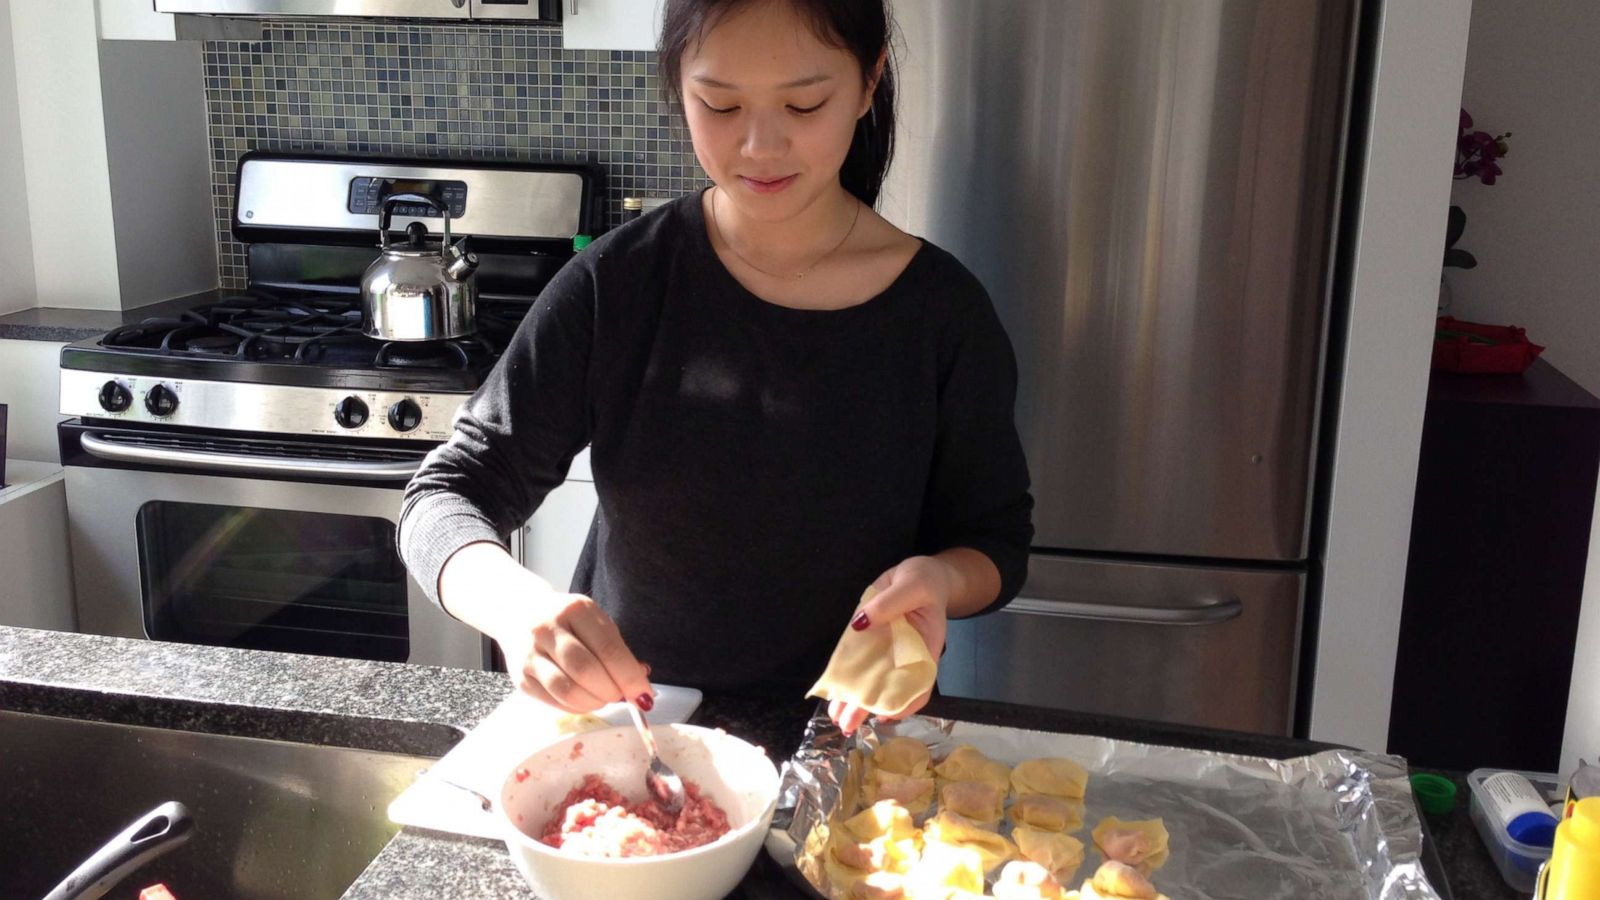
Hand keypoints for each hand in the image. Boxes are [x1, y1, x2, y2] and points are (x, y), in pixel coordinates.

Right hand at [439, 543, 651, 714]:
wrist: (518, 611)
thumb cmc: (567, 620)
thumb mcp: (594, 622)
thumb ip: (616, 651)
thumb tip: (640, 685)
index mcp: (576, 609)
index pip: (608, 648)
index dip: (629, 677)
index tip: (644, 695)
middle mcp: (549, 628)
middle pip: (586, 670)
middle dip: (611, 691)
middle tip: (621, 696)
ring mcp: (531, 653)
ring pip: (567, 689)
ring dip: (593, 702)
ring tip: (602, 699)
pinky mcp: (520, 676)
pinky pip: (553, 700)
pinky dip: (575, 707)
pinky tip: (584, 701)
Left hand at [828, 555, 961, 734]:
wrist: (918, 574)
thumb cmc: (924, 582)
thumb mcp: (911, 587)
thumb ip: (889, 604)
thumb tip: (861, 624)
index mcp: (924, 649)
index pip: (919, 686)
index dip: (904, 704)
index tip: (883, 715)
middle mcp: (906, 657)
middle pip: (889, 689)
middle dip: (867, 708)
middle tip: (847, 724)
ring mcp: (888, 652)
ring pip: (872, 681)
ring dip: (854, 699)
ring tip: (836, 716)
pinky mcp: (873, 642)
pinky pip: (861, 664)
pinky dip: (849, 679)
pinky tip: (836, 693)